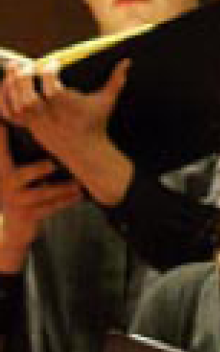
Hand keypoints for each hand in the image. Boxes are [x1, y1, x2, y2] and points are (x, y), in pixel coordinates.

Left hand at [0, 57, 133, 205]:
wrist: (86, 151)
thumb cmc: (96, 123)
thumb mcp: (106, 101)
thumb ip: (116, 80)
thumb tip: (127, 62)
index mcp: (67, 106)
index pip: (50, 82)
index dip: (49, 67)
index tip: (55, 62)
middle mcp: (49, 114)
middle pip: (27, 90)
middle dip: (25, 74)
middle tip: (29, 64)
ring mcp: (37, 121)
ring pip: (16, 100)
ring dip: (13, 82)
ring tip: (16, 70)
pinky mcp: (29, 126)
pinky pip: (9, 112)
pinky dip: (5, 98)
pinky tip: (8, 86)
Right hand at [0, 125, 81, 271]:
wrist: (13, 228)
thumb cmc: (21, 193)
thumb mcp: (17, 175)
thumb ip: (23, 157)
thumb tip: (46, 134)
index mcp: (3, 170)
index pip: (1, 151)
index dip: (1, 137)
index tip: (3, 123)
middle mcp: (6, 185)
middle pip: (21, 175)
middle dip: (37, 170)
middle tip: (52, 164)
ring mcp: (16, 202)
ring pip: (42, 194)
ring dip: (62, 189)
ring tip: (78, 184)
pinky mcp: (28, 216)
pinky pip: (50, 208)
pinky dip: (66, 202)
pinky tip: (79, 196)